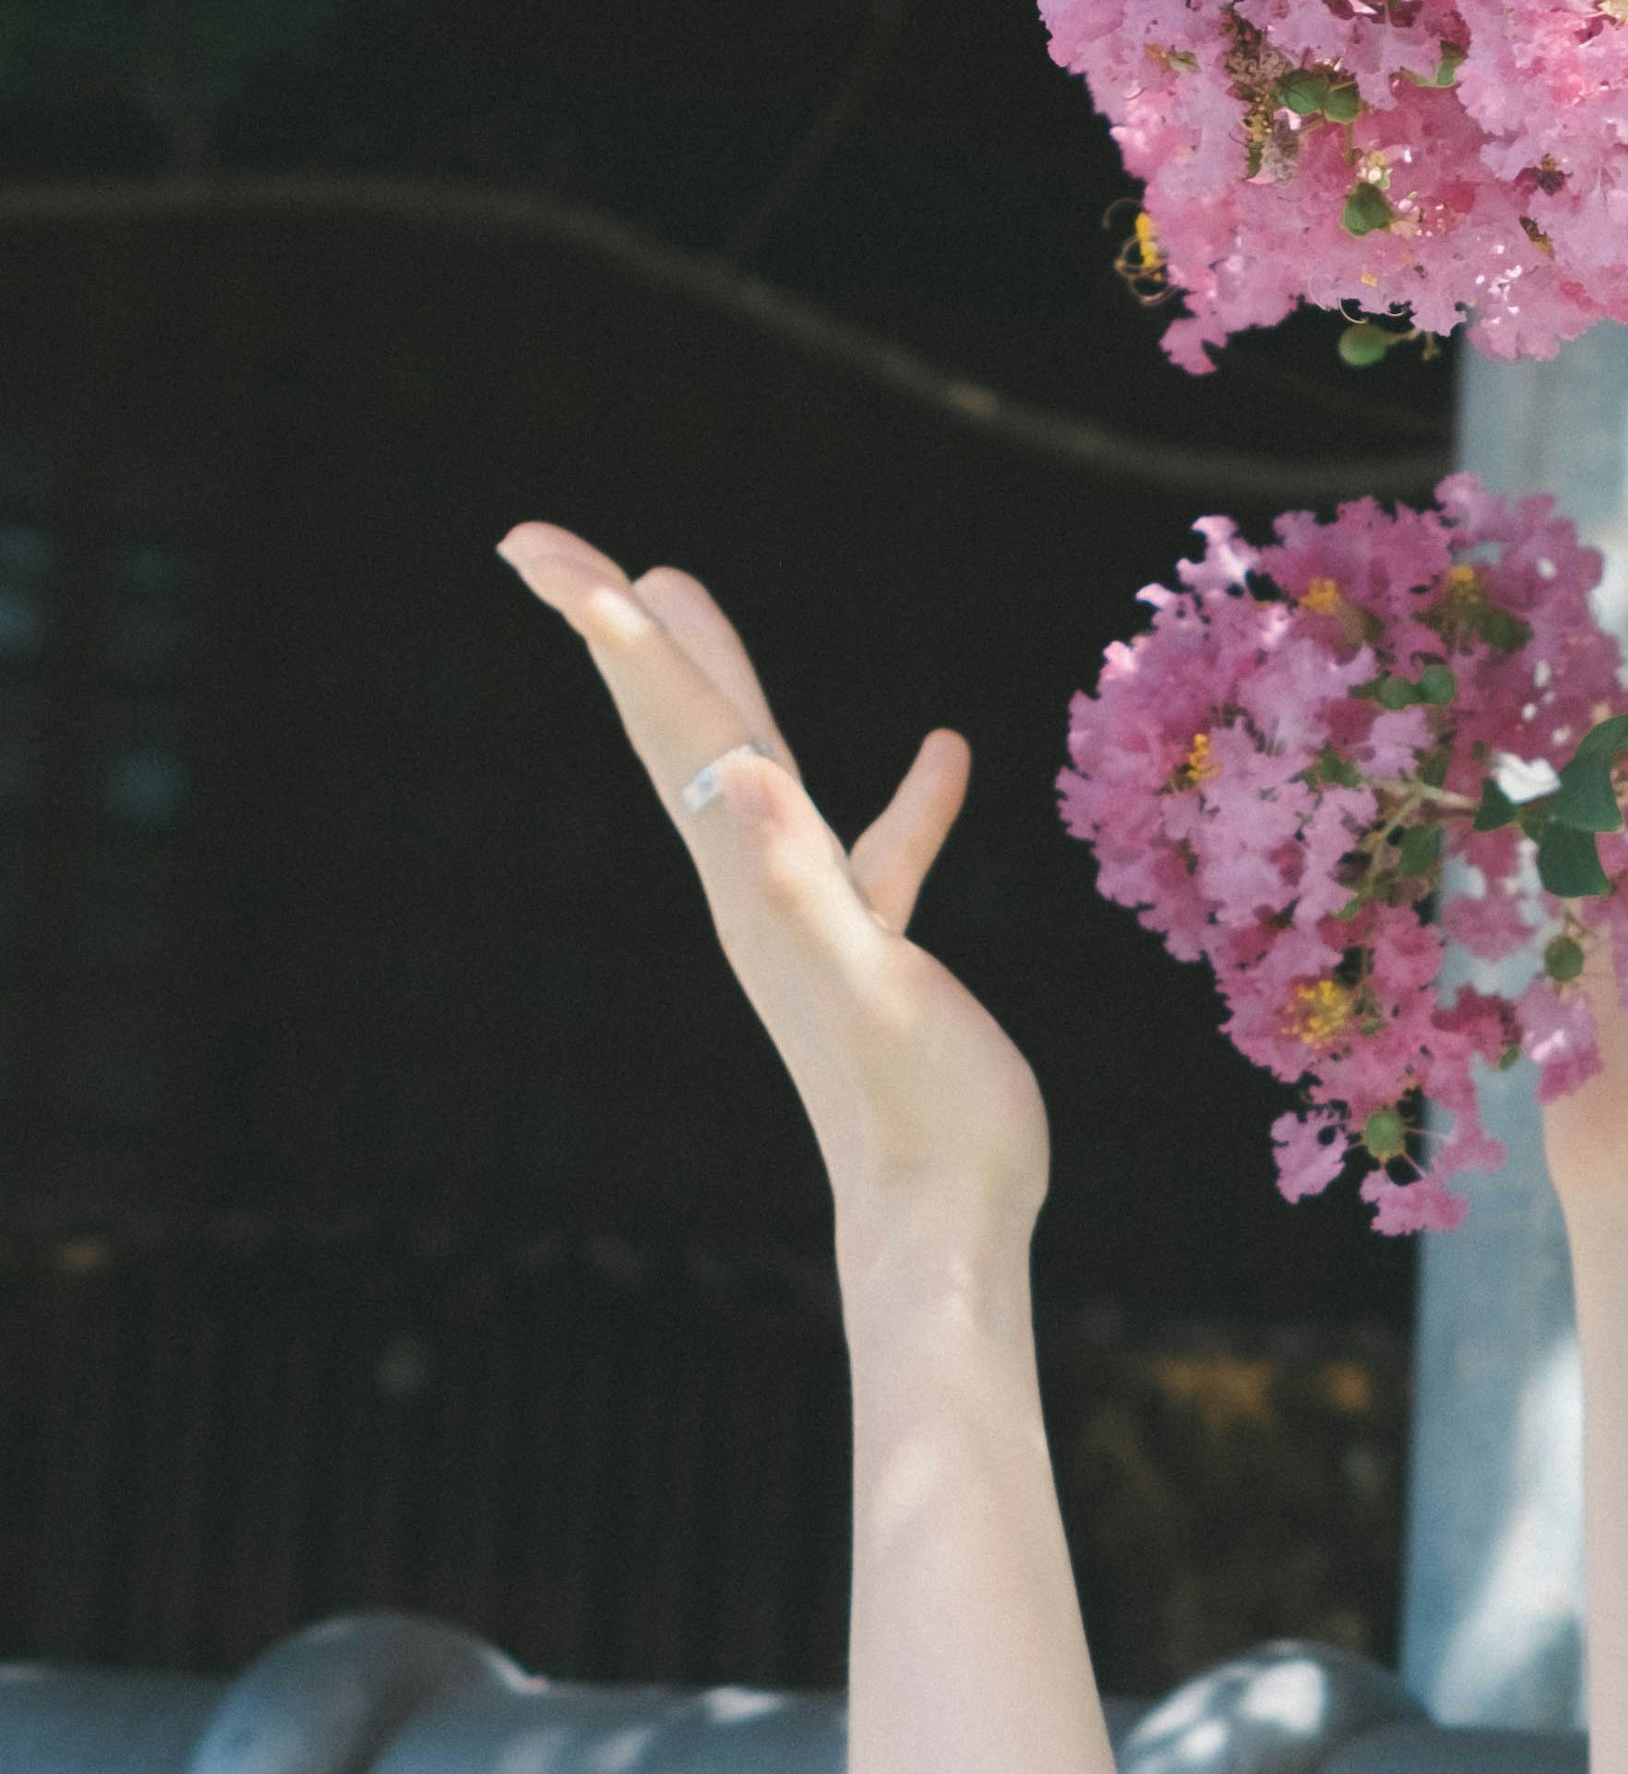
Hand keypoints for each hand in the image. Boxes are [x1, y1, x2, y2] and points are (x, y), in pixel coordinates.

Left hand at [497, 527, 1046, 1246]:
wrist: (942, 1225)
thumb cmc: (919, 1115)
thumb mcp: (868, 987)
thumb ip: (812, 887)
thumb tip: (755, 781)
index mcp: (754, 877)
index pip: (678, 727)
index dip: (615, 629)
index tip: (535, 549)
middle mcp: (758, 887)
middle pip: (673, 731)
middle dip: (615, 634)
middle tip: (542, 548)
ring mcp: (810, 920)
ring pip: (748, 767)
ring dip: (713, 679)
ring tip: (676, 591)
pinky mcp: (871, 956)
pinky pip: (872, 849)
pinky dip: (901, 796)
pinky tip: (945, 754)